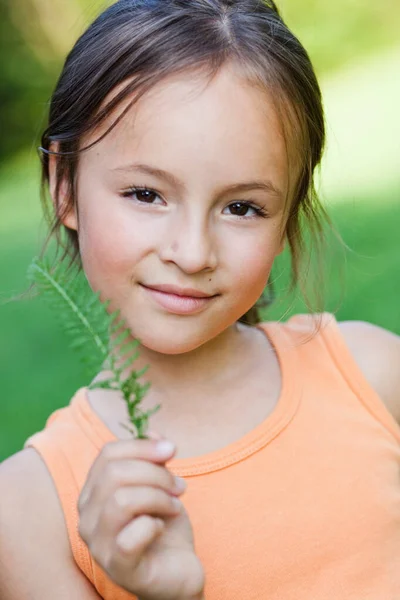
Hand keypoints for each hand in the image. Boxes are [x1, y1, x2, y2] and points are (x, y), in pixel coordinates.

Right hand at [77, 436, 204, 599]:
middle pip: (114, 474)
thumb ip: (154, 459)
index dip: (143, 446)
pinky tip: (162, 527)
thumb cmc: (164, 526)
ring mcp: (98, 545)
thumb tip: (155, 433)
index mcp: (93, 492)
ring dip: (158, 497)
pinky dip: (154, 524)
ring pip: (121, 500)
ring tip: (174, 505)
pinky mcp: (118, 568)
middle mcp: (86, 517)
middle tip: (179, 486)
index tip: (172, 450)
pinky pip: (131, 536)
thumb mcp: (161, 485)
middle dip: (156, 473)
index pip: (108, 454)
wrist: (178, 571)